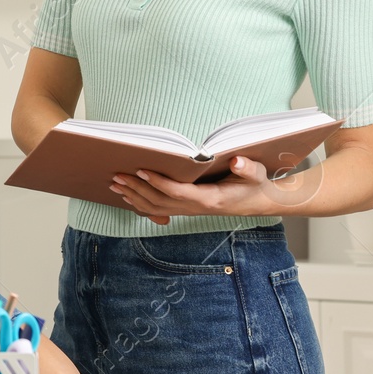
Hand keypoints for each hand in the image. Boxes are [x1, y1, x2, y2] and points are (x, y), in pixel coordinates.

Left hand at [111, 156, 278, 224]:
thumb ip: (247, 168)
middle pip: (160, 201)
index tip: (141, 170)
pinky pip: (158, 210)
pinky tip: (126, 195)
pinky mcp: (185, 210)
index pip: (177, 192)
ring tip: (115, 183)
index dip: (158, 182)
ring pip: (155, 208)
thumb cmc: (254, 184)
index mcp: (209, 200)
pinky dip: (140, 204)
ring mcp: (188, 211)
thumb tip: (237, 162)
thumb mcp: (256, 174)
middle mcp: (195, 208)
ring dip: (134, 196)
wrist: (257, 201)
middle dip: (137, 189)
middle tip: (117, 175)